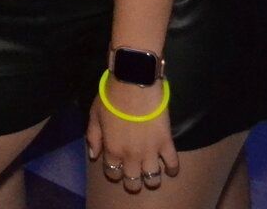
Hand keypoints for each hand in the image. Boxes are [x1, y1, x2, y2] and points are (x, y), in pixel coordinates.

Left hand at [87, 81, 178, 195]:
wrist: (134, 86)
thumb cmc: (111, 99)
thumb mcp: (94, 116)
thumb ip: (93, 137)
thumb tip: (94, 156)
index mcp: (113, 150)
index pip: (112, 173)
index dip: (114, 172)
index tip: (116, 167)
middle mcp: (131, 156)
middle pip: (133, 181)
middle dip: (132, 182)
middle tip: (133, 175)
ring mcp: (150, 152)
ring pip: (152, 178)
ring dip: (151, 179)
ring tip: (151, 174)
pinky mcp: (166, 143)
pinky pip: (173, 164)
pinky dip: (172, 169)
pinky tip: (170, 168)